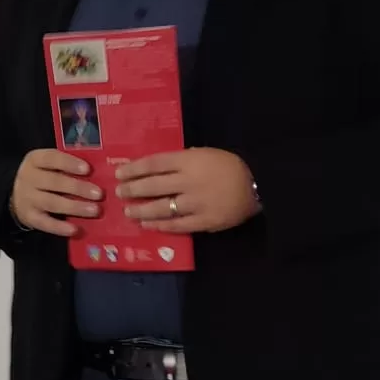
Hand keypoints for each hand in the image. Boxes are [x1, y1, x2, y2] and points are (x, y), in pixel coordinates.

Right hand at [10, 149, 102, 236]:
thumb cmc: (43, 176)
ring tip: (94, 210)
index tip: (88, 169)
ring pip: (51, 202)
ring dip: (74, 207)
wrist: (17, 195)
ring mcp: (27, 198)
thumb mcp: (49, 165)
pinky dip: (60, 227)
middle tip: (99, 194)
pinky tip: (75, 229)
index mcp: (35, 160)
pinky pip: (44, 223)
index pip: (51, 158)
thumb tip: (98, 169)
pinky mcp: (28, 216)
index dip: (69, 163)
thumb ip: (68, 165)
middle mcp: (28, 178)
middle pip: (53, 182)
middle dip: (78, 188)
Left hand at [116, 149, 260, 233]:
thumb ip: (182, 160)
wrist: (260, 183)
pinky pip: (176, 225)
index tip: (119, 173)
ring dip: (141, 211)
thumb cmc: (230, 166)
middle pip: (153, 186)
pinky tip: (147, 225)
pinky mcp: (203, 221)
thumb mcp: (206, 154)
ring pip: (160, 208)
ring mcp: (195, 203)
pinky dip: (159, 225)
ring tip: (129, 211)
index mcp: (190, 161)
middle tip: (119, 193)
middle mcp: (189, 181)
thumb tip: (156, 168)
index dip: (134, 169)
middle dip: (132, 190)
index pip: (155, 164)